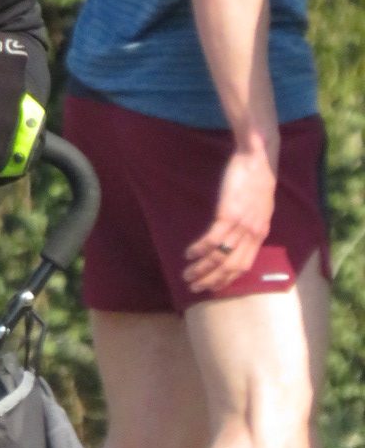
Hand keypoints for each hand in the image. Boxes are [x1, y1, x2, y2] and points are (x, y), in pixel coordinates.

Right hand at [184, 134, 277, 293]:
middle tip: (194, 287)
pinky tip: (188, 254)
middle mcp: (253, 233)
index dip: (227, 279)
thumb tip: (239, 231)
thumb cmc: (256, 178)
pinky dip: (200, 250)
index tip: (212, 286)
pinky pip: (213, 239)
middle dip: (212, 280)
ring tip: (187, 275)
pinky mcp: (228, 213)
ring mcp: (242, 225)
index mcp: (260, 233)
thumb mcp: (259, 205)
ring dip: (203, 269)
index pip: (244, 265)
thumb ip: (250, 221)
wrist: (258, 159)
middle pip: (232, 267)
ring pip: (221, 257)